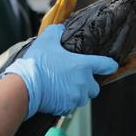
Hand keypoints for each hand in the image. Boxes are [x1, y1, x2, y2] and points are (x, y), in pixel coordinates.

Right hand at [3, 24, 117, 118]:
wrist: (25, 86)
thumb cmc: (37, 63)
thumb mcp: (46, 41)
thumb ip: (56, 32)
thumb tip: (60, 28)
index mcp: (83, 66)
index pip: (106, 65)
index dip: (109, 65)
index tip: (110, 66)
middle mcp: (84, 83)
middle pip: (94, 88)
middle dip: (88, 85)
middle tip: (75, 79)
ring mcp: (76, 97)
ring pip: (83, 98)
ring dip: (77, 95)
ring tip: (64, 88)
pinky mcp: (66, 107)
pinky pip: (71, 107)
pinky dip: (66, 103)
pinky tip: (55, 96)